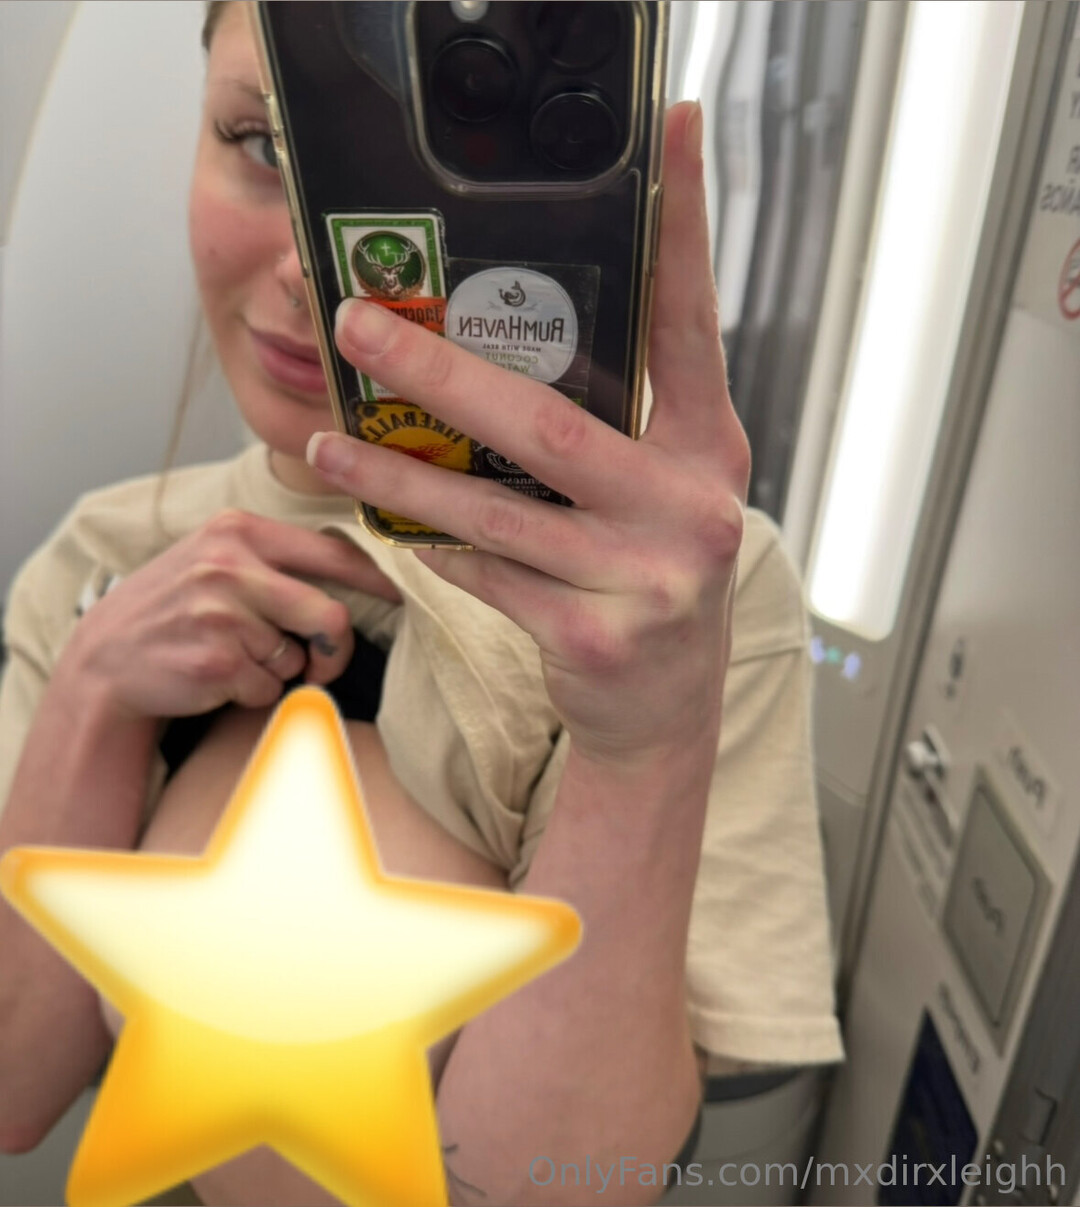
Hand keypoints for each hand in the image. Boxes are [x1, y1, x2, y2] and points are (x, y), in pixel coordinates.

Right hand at [62, 511, 400, 719]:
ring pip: (297, 659)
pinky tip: (218, 676)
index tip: (400, 598)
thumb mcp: (217, 559)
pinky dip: (254, 692)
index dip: (375, 581)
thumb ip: (277, 561)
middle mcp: (229, 566)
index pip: (332, 553)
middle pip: (329, 616)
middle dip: (335, 650)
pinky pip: (269, 687)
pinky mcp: (216, 661)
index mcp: (239, 531)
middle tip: (322, 663)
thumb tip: (362, 575)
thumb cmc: (178, 609)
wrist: (105, 658)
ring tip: (236, 656)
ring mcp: (220, 614)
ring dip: (279, 670)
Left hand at [307, 103, 750, 765]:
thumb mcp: (656, 493)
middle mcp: (690, 507)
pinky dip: (436, 546)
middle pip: (553, 424)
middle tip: (358, 323)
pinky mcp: (595, 635)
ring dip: (403, 473)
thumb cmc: (649, 578)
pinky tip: (391, 521)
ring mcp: (648, 577)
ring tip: (331, 438)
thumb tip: (500, 350)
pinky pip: (489, 577)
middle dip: (442, 371)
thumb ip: (613, 426)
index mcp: (710, 451)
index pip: (692, 325)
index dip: (685, 230)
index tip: (679, 134)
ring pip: (499, 512)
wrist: (663, 710)